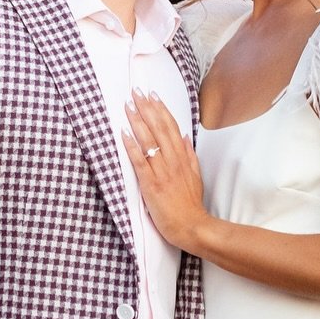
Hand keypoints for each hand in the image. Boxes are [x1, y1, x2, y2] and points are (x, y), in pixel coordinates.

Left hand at [121, 92, 209, 252]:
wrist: (192, 226)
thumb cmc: (191, 205)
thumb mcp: (195, 175)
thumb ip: (189, 155)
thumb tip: (184, 136)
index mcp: (182, 158)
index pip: (171, 127)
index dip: (161, 109)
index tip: (153, 95)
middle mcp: (172, 161)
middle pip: (159, 129)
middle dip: (147, 108)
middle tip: (136, 92)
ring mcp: (162, 172)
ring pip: (149, 141)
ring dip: (137, 121)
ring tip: (128, 105)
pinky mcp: (151, 184)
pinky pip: (140, 162)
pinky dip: (131, 146)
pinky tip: (124, 133)